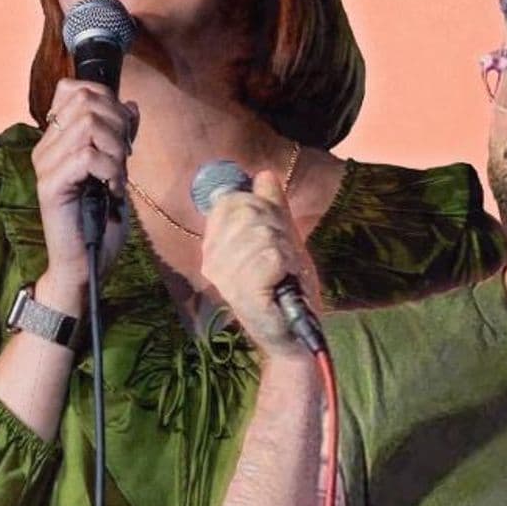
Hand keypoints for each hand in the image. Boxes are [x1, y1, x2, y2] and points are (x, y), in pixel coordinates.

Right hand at [30, 78, 137, 309]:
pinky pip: (86, 156)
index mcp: (55, 140)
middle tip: (124, 158)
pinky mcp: (49, 185)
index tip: (123, 134)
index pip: (74, 89)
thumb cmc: (99, 223)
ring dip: (116, 150)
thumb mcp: (116, 170)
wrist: (84, 266)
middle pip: (85, 100)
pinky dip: (110, 170)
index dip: (107, 100)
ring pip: (88, 125)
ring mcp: (44, 166)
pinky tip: (112, 190)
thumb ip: (120, 138)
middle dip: (117, 124)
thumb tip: (131, 105)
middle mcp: (44, 147)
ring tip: (118, 177)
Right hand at [200, 171, 322, 360]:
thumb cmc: (285, 286)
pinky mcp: (243, 292)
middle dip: (276, 230)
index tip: (272, 236)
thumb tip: (264, 173)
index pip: (231, 200)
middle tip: (283, 258)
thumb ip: (271, 205)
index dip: (260, 209)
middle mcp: (212, 259)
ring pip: (262, 234)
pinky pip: (271, 256)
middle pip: (248, 212)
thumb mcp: (280, 237)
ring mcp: (225, 277)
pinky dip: (286, 266)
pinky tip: (284, 283)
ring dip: (284, 251)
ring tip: (284, 273)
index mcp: (214, 244)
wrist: (294, 332)